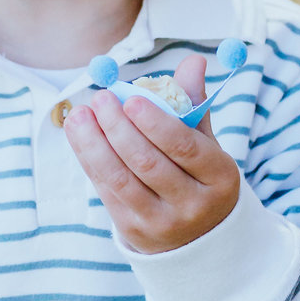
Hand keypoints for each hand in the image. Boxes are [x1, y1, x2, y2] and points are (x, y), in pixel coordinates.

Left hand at [64, 52, 239, 253]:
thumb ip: (193, 104)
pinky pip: (107, 191)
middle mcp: (193, 205)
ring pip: (121, 179)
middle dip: (118, 128)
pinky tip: (79, 136)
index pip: (185, 147)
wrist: (199, 238)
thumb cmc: (199, 176)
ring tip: (80, 115)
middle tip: (101, 98)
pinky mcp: (135, 232)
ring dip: (94, 144)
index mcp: (220, 177)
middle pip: (148, 163)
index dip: (155, 123)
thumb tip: (193, 61)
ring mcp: (163, 223)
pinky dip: (90, 160)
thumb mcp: (207, 144)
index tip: (130, 98)